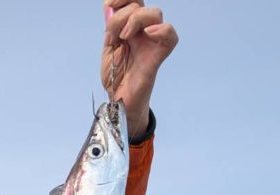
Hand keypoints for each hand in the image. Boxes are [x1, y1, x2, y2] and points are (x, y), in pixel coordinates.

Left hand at [102, 2, 178, 138]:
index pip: (133, 1)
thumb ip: (111, 28)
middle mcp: (143, 32)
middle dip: (122, 14)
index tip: (109, 4)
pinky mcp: (157, 56)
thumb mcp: (108, 49)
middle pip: (141, 5)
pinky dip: (162, 30)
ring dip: (135, 20)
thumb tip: (110, 8)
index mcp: (130, 28)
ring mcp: (152, 43)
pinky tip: (148, 34)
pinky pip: (170, 37)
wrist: (118, 100)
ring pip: (155, 14)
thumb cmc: (116, 77)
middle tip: (113, 35)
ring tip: (123, 38)